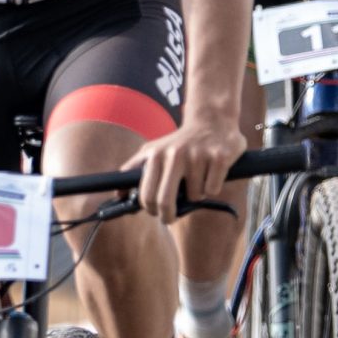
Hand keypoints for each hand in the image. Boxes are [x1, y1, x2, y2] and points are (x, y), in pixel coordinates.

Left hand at [126, 113, 243, 222]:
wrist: (211, 120)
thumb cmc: (179, 143)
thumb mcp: (152, 150)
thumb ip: (133, 170)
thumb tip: (118, 195)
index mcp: (156, 155)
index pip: (147, 194)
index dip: (150, 210)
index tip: (155, 212)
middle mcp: (175, 154)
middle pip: (165, 201)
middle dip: (167, 216)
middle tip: (170, 217)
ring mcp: (198, 156)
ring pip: (194, 197)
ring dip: (196, 195)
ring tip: (197, 179)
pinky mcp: (219, 157)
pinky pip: (212, 190)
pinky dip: (212, 188)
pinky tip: (211, 173)